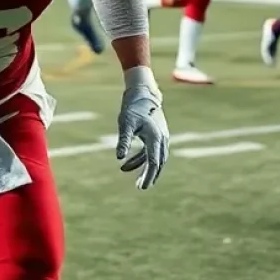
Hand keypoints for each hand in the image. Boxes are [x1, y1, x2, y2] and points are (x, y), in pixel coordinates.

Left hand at [115, 76, 169, 190]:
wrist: (143, 92)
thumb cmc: (132, 107)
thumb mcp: (125, 123)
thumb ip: (124, 140)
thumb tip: (119, 157)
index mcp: (155, 137)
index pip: (154, 162)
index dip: (148, 176)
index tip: (142, 187)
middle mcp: (161, 139)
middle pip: (158, 163)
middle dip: (149, 175)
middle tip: (140, 187)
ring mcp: (160, 137)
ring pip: (154, 158)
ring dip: (144, 167)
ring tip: (129, 174)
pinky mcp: (156, 135)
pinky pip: (150, 151)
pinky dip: (141, 158)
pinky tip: (127, 163)